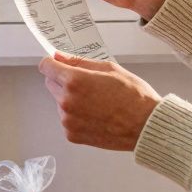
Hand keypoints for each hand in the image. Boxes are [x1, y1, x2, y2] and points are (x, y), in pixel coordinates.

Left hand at [38, 52, 161, 150]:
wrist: (145, 126)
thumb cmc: (133, 97)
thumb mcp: (109, 69)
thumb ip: (79, 62)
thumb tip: (60, 57)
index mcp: (74, 81)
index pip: (46, 66)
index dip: (52, 63)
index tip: (57, 64)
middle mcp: (67, 102)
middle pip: (50, 83)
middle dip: (63, 80)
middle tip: (86, 83)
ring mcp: (68, 120)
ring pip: (59, 102)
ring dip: (70, 98)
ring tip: (96, 101)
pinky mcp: (72, 135)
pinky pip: (66, 119)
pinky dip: (76, 115)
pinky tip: (95, 114)